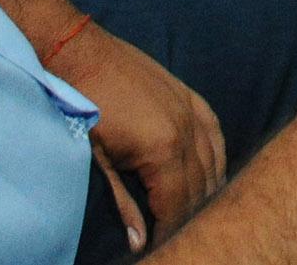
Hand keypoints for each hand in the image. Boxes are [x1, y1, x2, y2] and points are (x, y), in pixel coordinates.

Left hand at [61, 23, 226, 235]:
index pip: (178, 205)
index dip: (170, 231)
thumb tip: (139, 242)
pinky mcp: (188, 94)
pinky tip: (213, 173)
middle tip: (176, 232)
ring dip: (205, 189)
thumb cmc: (83, 108)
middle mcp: (186, 130)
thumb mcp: (98, 161)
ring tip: (192, 211)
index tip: (161, 244)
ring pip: (214, 162)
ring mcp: (190, 109)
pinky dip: (217, 156)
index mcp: (162, 149)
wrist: (79, 53)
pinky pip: (215, 131)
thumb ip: (124, 203)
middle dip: (189, 215)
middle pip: (200, 188)